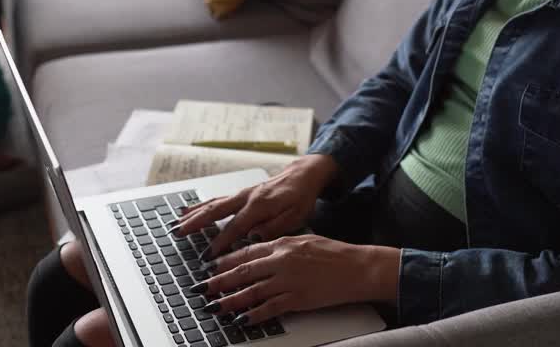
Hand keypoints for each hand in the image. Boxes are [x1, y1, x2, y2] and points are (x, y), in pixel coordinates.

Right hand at [171, 154, 338, 258]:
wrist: (304, 174)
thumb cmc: (302, 197)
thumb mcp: (296, 216)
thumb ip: (274, 227)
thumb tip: (252, 237)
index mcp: (259, 205)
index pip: (235, 228)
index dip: (220, 244)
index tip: (207, 257)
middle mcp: (247, 197)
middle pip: (215, 211)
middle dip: (195, 223)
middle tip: (177, 233)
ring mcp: (242, 193)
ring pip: (213, 204)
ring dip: (193, 214)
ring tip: (176, 223)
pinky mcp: (242, 193)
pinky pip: (217, 199)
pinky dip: (201, 205)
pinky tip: (188, 209)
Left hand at [193, 236, 399, 324]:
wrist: (358, 267)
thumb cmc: (335, 254)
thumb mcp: (304, 240)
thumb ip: (282, 245)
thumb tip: (262, 252)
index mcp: (283, 243)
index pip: (246, 251)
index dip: (225, 261)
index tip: (211, 267)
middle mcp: (282, 260)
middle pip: (242, 271)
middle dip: (219, 281)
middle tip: (202, 288)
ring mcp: (288, 280)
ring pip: (251, 291)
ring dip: (230, 300)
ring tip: (215, 307)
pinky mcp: (298, 298)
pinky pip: (270, 308)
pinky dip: (254, 315)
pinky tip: (242, 319)